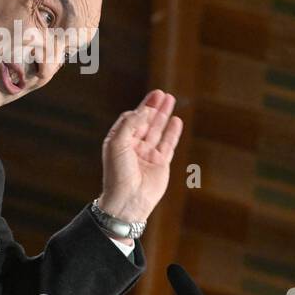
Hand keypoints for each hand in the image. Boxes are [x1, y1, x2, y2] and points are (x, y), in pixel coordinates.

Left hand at [97, 89, 183, 223]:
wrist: (127, 200)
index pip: (130, 119)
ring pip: (157, 130)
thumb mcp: (118, 143)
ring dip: (163, 115)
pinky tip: (176, 120)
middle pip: (145, 121)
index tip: (148, 103)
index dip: (139, 109)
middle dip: (153, 107)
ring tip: (170, 100)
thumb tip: (144, 110)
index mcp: (119, 141)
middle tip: (161, 93)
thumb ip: (130, 124)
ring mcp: (148, 154)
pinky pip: (168, 144)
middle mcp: (133, 146)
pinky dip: (172, 132)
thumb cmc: (117, 174)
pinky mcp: (160, 163)